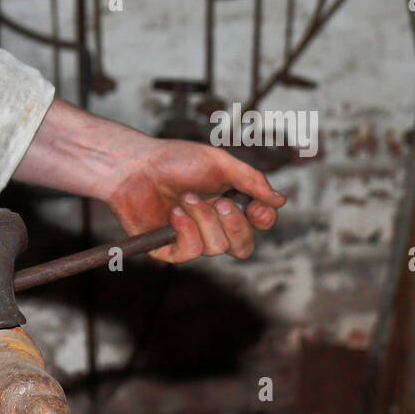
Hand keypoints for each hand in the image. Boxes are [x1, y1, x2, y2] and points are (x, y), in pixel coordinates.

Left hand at [105, 138, 285, 263]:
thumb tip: (280, 201)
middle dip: (236, 224)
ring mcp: (189, 239)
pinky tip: (174, 213)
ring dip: (204, 220)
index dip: (263, 220)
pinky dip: (186, 231)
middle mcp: (211, 225)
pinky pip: (190, 252)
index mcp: (228, 204)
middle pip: (243, 245)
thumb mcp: (219, 163)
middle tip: (221, 202)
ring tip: (185, 198)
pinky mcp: (167, 249)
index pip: (257, 225)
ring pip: (217, 247)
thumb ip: (251, 181)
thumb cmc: (174, 160)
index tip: (257, 207)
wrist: (134, 166)